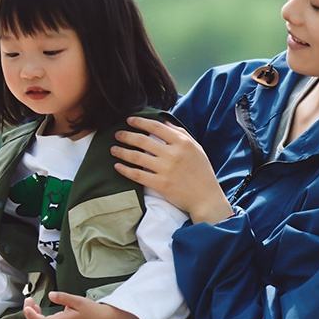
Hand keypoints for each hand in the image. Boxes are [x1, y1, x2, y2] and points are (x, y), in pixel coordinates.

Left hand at [23, 293, 137, 318]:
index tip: (27, 303)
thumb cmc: (92, 311)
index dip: (31, 315)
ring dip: (33, 314)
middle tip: (28, 299)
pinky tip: (38, 307)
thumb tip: (50, 295)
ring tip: (31, 302)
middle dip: (29, 313)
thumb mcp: (78, 301)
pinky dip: (38, 315)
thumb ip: (63, 298)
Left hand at [111, 116, 232, 222]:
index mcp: (182, 143)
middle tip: (117, 134)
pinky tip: (117, 166)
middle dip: (126, 136)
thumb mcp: (196, 148)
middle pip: (143, 140)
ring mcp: (165, 169)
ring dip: (122, 151)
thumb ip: (180, 134)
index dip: (140, 122)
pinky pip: (137, 174)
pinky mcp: (160, 184)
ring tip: (113, 149)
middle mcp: (173, 154)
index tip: (129, 120)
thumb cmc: (202, 172)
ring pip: (137, 157)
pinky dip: (125, 169)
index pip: (156, 127)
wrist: (205, 198)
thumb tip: (164, 121)